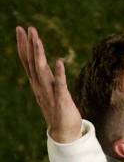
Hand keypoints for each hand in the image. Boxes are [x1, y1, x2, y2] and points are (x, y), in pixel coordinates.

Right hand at [16, 26, 82, 142]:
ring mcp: (49, 93)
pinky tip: (59, 61)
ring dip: (39, 55)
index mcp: (37, 83)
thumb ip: (45, 78)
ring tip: (37, 39)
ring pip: (42, 71)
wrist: (64, 133)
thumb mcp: (49, 90)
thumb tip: (43, 63)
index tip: (21, 29)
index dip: (24, 45)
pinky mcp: (61, 100)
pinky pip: (60, 85)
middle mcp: (40, 87)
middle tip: (26, 28)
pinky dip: (58, 73)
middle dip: (29, 45)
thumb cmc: (58, 110)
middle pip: (32, 63)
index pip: (28, 61)